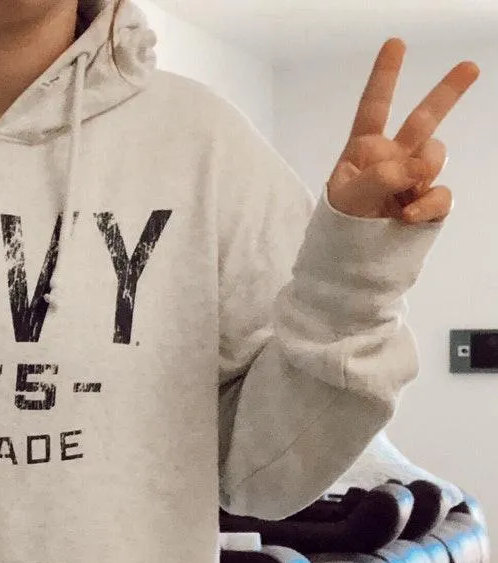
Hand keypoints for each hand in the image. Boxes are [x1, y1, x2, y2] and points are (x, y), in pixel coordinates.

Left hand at [327, 39, 478, 223]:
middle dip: (448, 93)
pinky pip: (441, 192)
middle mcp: (390, 159)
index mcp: (362, 151)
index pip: (374, 107)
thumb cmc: (338, 231)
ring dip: (424, 173)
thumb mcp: (349, 198)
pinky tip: (408, 217)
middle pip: (422, 119)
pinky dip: (429, 204)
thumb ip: (382, 175)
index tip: (395, 43)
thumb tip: (419, 167)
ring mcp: (411, 181)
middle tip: (471, 66)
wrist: (350, 270)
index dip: (386, 75)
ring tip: (401, 200)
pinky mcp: (428, 203)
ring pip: (435, 157)